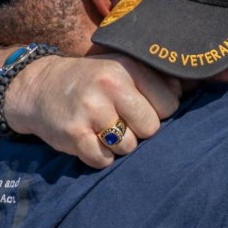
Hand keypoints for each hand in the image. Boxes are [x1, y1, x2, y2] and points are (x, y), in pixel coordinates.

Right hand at [4, 53, 181, 167]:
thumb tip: (189, 90)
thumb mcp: (121, 66)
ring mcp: (90, 111)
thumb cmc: (90, 80)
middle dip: (139, 131)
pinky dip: (99, 157)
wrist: (38, 87)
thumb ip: (155, 77)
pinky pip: (103, 160)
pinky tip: (89, 139)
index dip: (158, 112)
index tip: (139, 108)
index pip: (169, 105)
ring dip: (118, 146)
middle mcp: (109, 85)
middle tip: (120, 122)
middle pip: (151, 129)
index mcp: (127, 68)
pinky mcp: (74, 134)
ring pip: (128, 147)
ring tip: (103, 129)